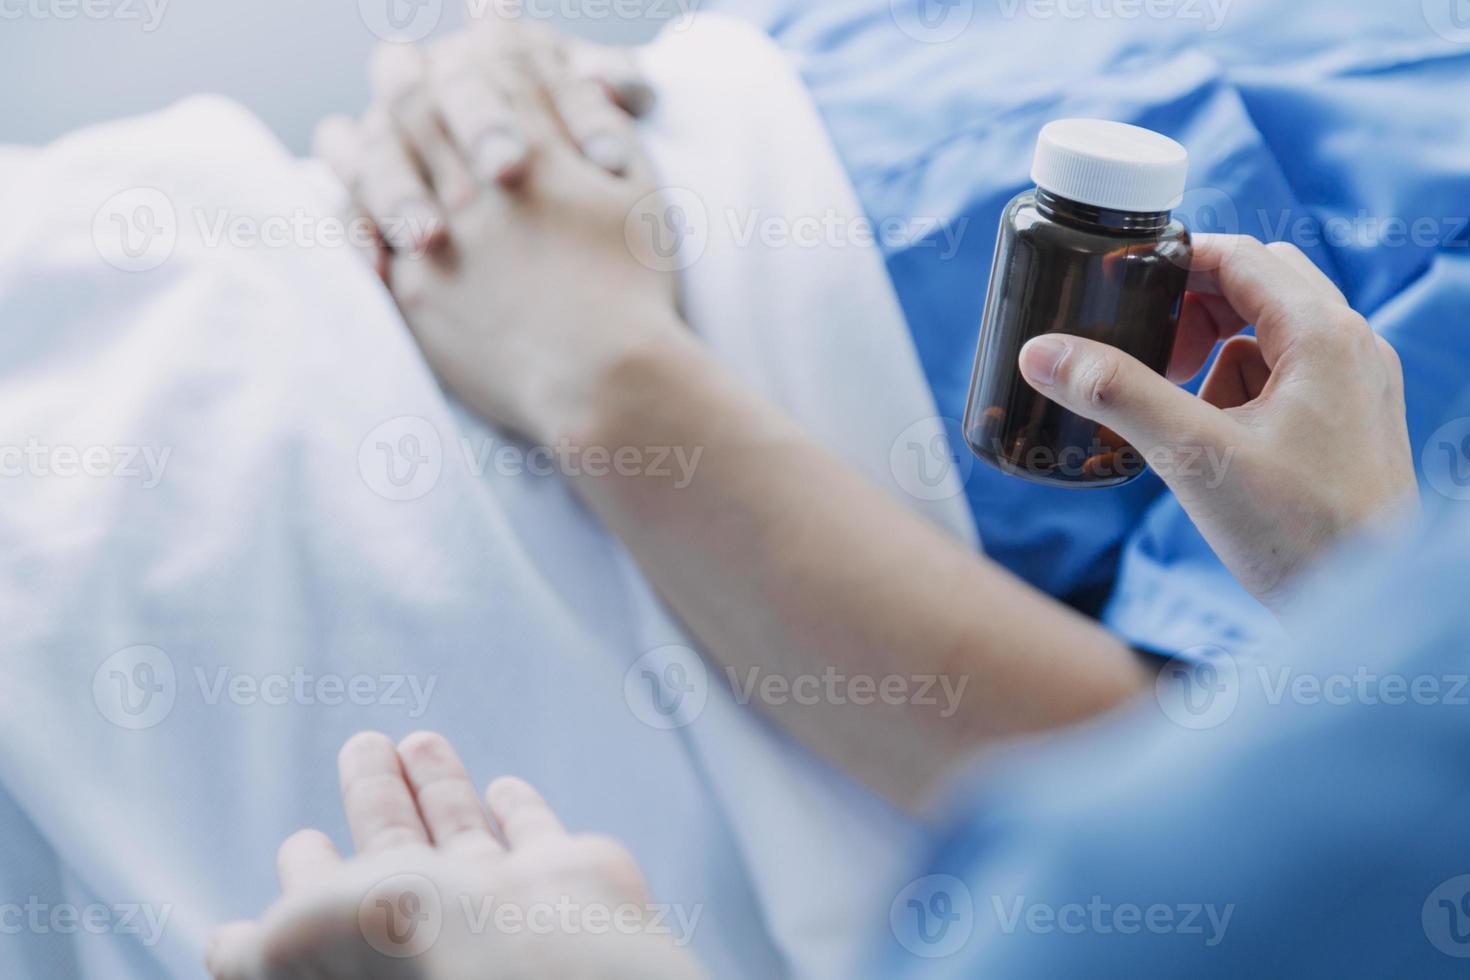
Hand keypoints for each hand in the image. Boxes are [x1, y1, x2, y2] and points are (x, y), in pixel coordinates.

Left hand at [205, 732, 705, 979]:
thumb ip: (253, 948)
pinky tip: (504, 785)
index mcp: (365, 947)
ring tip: (414, 739)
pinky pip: (533, 832)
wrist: (526, 953)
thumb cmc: (401, 952)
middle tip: (362, 744)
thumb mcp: (290, 946)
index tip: (300, 840)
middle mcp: (434, 929)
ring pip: (460, 834)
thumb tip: (222, 947)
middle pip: (397, 856)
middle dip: (376, 802)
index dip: (311, 873)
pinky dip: (518, 808)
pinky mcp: (561, 873)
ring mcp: (499, 901)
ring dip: (438, 787)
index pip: (328, 909)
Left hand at [317, 15, 681, 444]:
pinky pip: (360, 242)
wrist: (604, 384)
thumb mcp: (636, 192)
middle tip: (397, 60)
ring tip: (346, 130)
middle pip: (420, 108)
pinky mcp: (414, 298)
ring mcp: (436, 241)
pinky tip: (339, 203)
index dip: (485, 40)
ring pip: (375, 166)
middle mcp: (471, 187)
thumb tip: (585, 71)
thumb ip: (603, 126)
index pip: (494, 73)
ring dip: (360, 139)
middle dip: (407, 76)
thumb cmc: (636, 288)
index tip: (476, 21)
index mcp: (530, 154)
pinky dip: (347, 215)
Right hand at [1017, 235, 1416, 614]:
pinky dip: (1241, 393)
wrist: (1371, 604)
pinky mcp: (1350, 422)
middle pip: (1258, 285)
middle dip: (1194, 311)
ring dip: (1216, 356)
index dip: (1175, 262)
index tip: (1121, 286)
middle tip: (1150, 354)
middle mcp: (1352, 346)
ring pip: (1270, 333)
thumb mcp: (1193, 456)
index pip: (1239, 256)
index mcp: (1324, 335)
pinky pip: (1286, 377)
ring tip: (1183, 413)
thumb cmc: (1301, 532)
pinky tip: (1218, 444)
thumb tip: (1042, 353)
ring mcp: (1357, 384)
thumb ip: (1117, 394)